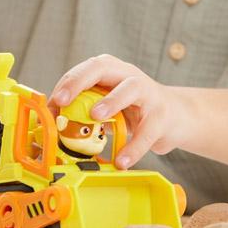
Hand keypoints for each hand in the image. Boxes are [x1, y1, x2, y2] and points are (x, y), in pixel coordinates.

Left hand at [48, 54, 191, 168]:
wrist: (176, 116)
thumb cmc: (133, 109)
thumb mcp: (106, 104)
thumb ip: (83, 107)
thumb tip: (51, 118)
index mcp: (111, 70)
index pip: (85, 69)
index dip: (68, 82)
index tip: (54, 100)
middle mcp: (128, 75)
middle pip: (103, 67)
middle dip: (80, 81)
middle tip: (64, 99)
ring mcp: (148, 92)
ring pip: (130, 90)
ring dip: (111, 101)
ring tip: (95, 116)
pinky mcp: (163, 115)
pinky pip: (147, 130)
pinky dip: (134, 147)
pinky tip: (122, 160)